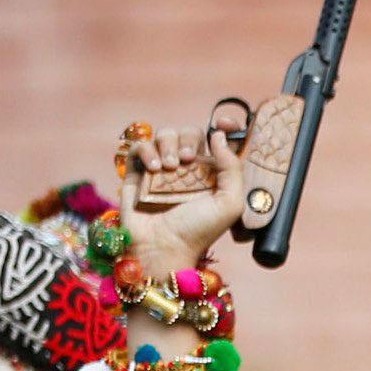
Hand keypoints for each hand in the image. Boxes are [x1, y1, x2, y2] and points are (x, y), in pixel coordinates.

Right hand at [115, 122, 246, 299]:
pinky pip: (140, 146)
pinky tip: (154, 168)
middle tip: (188, 159)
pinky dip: (147, 151)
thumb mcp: (229, 204)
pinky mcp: (137, 172)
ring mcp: (161, 168)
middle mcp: (186, 168)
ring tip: (169, 167)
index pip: (216, 140)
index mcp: (210, 173)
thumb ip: (232, 168)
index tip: (226, 123)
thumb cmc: (199, 232)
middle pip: (189, 132)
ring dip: (168, 144)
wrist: (164, 247)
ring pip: (164, 134)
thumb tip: (219, 135)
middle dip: (189, 139)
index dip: (224, 127)